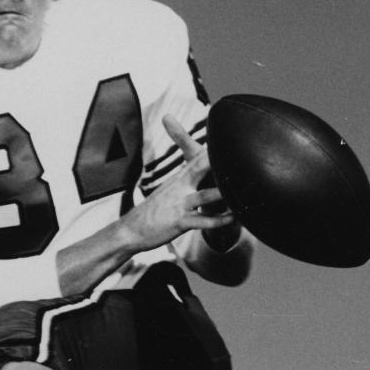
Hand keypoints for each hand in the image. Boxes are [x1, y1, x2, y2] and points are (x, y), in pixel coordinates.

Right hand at [125, 116, 236, 250]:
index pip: (196, 160)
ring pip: (204, 196)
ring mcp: (179, 205)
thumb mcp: (166, 193)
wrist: (130, 231)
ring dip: (221, 192)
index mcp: (177, 180)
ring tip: (239, 188)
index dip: (212, 149)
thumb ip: (182, 184)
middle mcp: (179, 188)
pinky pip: (202, 221)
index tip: (228, 139)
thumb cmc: (152, 213)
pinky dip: (218, 220)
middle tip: (236, 152)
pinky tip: (232, 218)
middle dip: (217, 160)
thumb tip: (192, 178)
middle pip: (200, 168)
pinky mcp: (180, 222)